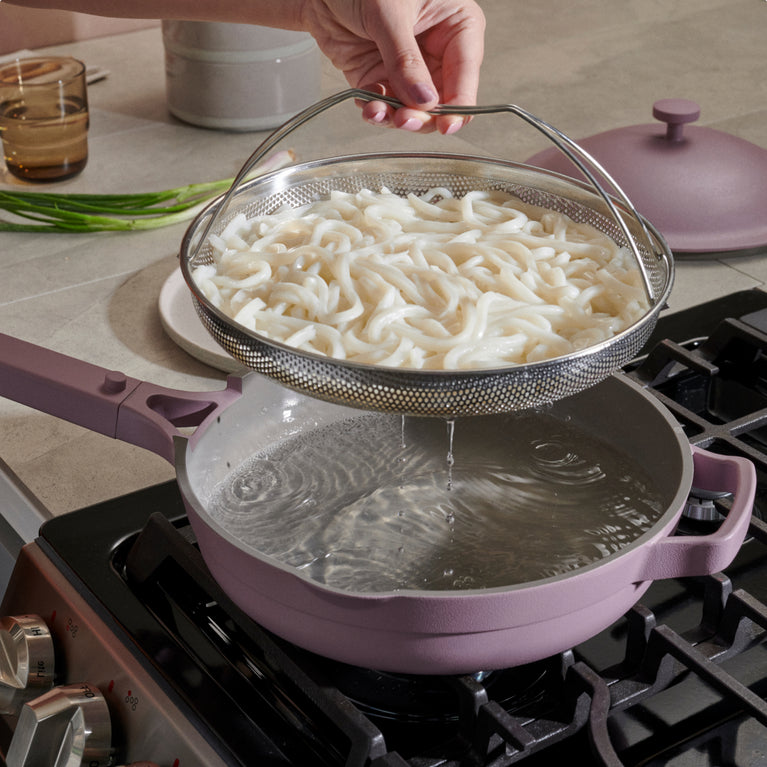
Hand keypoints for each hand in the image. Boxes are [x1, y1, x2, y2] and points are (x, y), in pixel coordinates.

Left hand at [303, 0, 484, 132]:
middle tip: (405, 120)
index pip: (465, 74)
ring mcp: (408, 69)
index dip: (458, 104)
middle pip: (442, 101)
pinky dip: (376, 112)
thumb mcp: (390, 14)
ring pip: (414, 111)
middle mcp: (435, 52)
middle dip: (422, 116)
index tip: (447, 126)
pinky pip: (386, 107)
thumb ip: (406, 60)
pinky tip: (367, 105)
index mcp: (456, 25)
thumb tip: (424, 100)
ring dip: (396, 118)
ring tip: (377, 112)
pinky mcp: (381, 79)